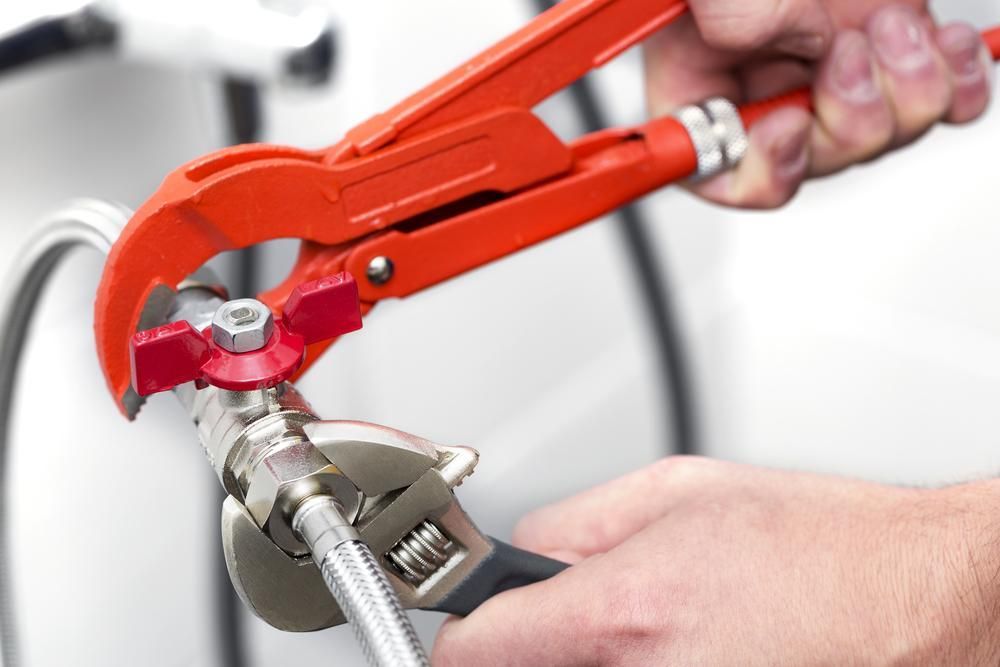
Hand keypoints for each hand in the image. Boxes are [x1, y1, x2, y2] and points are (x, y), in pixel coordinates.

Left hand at [433, 457, 999, 664]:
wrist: (916, 599)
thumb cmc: (823, 545)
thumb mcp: (678, 490)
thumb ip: (573, 522)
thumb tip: (523, 552)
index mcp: (622, 612)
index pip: (472, 649)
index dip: (459, 628)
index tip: (465, 618)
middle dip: (531, 639)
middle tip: (570, 609)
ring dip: (586, 655)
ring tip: (652, 621)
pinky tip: (684, 642)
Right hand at [644, 0, 993, 207]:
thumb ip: (728, 8)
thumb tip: (797, 40)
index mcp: (699, 76)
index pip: (716, 169)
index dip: (760, 167)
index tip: (790, 122)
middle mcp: (765, 80)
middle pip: (815, 159)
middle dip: (848, 117)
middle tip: (848, 49)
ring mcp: (831, 66)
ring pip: (883, 136)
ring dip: (903, 92)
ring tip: (891, 25)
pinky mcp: (891, 45)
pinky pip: (942, 102)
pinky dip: (956, 80)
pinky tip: (944, 43)